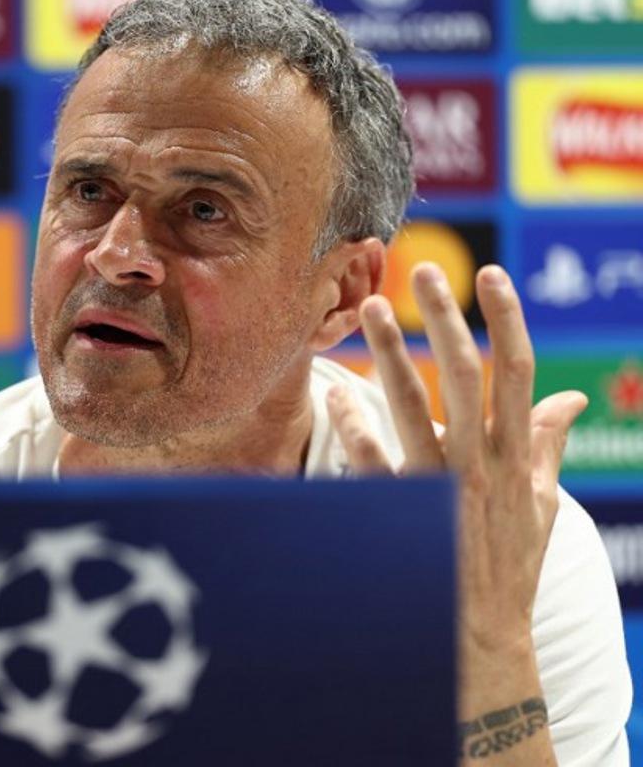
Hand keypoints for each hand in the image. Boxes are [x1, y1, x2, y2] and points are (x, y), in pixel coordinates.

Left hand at [325, 262, 584, 759]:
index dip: (508, 320)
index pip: (517, 372)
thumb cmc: (510, 564)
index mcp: (515, 456)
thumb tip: (569, 396)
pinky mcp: (398, 511)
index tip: (492, 275)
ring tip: (367, 308)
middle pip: (465, 375)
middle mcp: (480, 463)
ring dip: (390, 354)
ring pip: (412, 407)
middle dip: (444, 318)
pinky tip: (334, 392)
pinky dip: (352, 425)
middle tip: (420, 271)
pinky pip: (370, 460)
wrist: (480, 632)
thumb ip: (545, 444)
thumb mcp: (539, 504)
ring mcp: (437, 486)